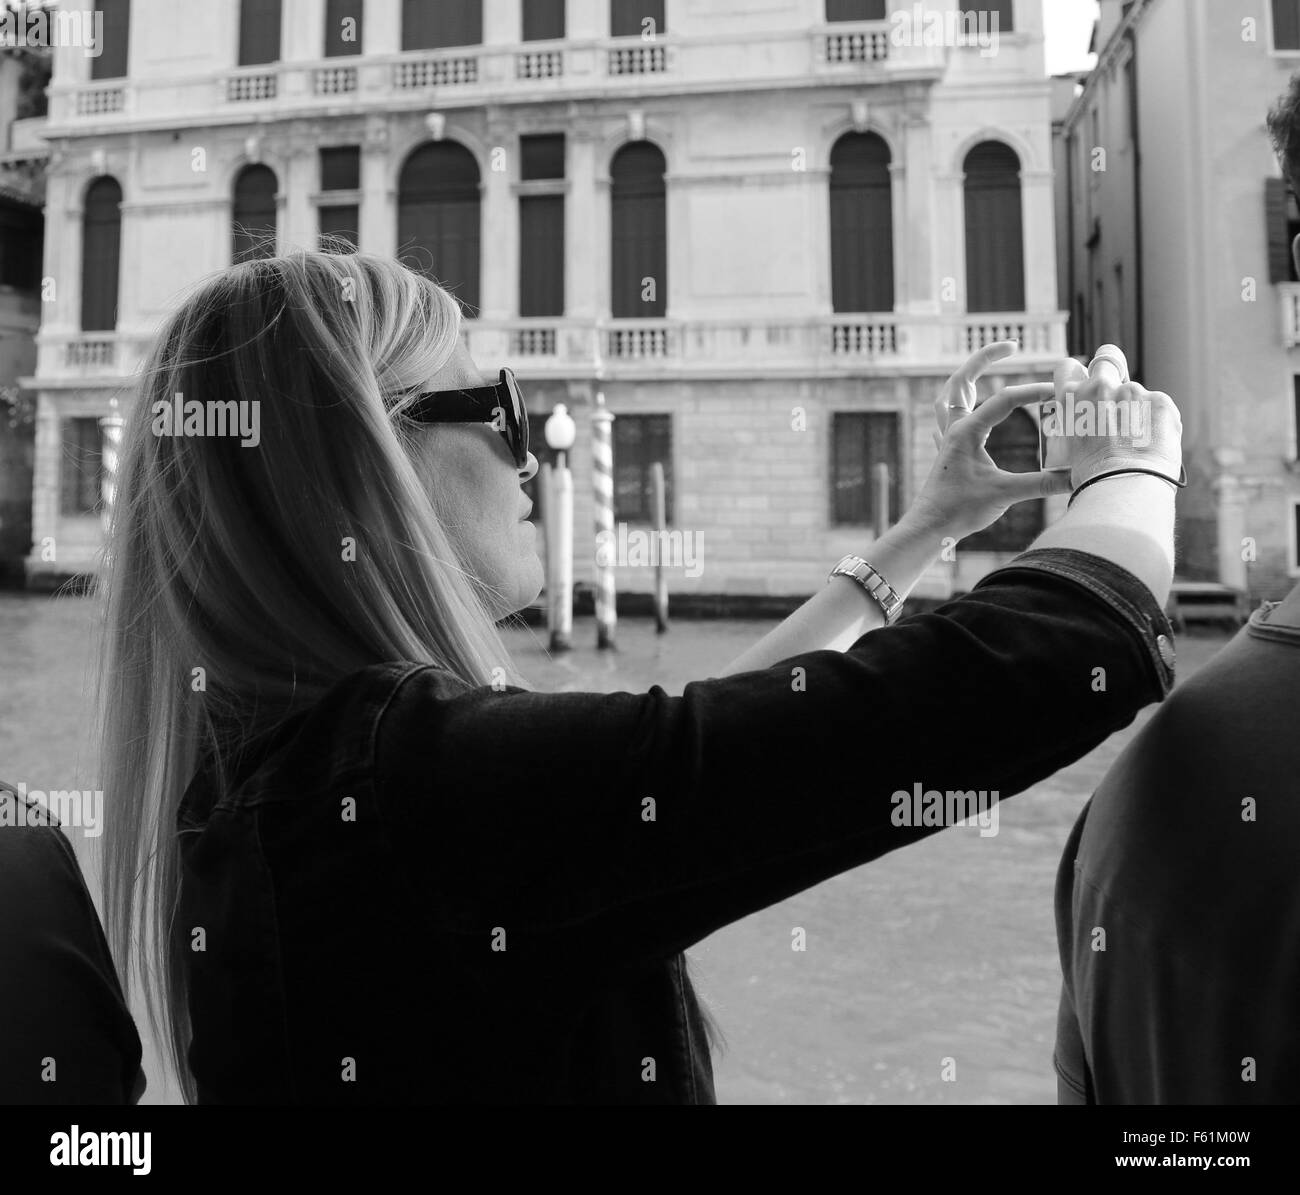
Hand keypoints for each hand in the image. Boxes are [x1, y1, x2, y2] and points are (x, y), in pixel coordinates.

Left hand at [906, 341, 1072, 541]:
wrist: (929, 529)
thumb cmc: (959, 510)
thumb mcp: (1004, 495)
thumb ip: (1041, 484)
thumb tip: (1076, 478)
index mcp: (965, 432)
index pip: (1003, 400)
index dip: (1032, 392)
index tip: (1057, 392)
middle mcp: (953, 429)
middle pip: (961, 381)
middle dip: (983, 358)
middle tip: (1011, 345)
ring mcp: (946, 439)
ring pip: (949, 396)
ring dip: (966, 378)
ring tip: (985, 366)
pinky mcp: (946, 452)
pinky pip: (947, 418)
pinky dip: (958, 405)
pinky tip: (967, 409)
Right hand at [1048, 350, 1182, 490]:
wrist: (1123, 488)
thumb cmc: (1093, 478)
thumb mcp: (1071, 448)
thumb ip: (1080, 425)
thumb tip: (1092, 427)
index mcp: (1070, 399)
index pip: (1067, 368)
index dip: (1075, 374)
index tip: (1083, 382)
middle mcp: (1099, 387)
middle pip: (1107, 358)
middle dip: (1112, 370)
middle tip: (1117, 395)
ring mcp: (1131, 391)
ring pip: (1135, 392)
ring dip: (1136, 408)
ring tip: (1136, 442)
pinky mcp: (1160, 401)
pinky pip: (1158, 406)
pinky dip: (1156, 422)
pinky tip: (1152, 445)